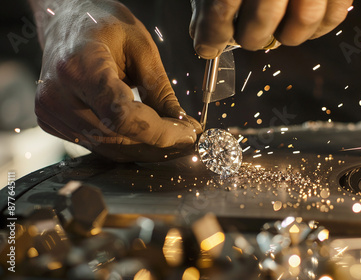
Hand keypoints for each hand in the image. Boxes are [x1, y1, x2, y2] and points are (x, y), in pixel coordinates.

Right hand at [32, 0, 201, 161]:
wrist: (65, 21)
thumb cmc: (100, 24)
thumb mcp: (140, 46)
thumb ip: (159, 88)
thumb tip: (181, 123)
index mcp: (79, 67)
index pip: (122, 117)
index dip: (160, 133)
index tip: (188, 134)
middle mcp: (58, 95)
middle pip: (117, 137)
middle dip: (160, 143)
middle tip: (188, 138)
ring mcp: (51, 111)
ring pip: (109, 148)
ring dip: (146, 148)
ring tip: (173, 138)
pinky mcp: (52, 121)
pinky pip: (97, 144)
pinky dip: (126, 144)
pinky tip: (147, 134)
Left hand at [190, 0, 352, 57]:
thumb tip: (203, 31)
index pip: (222, 6)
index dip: (212, 34)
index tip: (207, 47)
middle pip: (261, 20)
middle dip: (250, 37)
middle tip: (247, 37)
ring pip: (302, 22)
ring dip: (285, 37)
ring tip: (276, 33)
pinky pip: (333, 15)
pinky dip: (318, 29)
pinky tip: (303, 27)